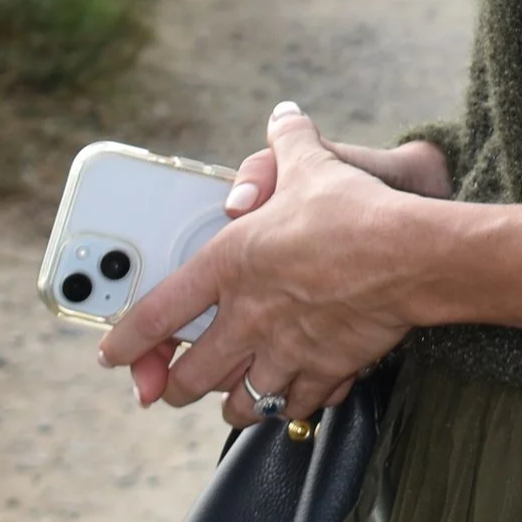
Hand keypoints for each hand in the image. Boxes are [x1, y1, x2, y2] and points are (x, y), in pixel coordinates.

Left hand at [98, 108, 437, 423]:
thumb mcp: (313, 166)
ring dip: (232, 403)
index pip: (157, 315)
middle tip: (171, 385)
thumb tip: (285, 115)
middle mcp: (247, 317)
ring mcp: (284, 351)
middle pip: (189, 377)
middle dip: (173, 386)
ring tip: (232, 397)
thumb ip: (290, 142)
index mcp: (230, 266)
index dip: (126, 341)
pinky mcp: (323, 372)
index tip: (112, 355)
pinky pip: (294, 406)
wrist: (409, 255)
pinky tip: (293, 393)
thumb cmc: (354, 210)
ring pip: (239, 403)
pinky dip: (290, 405)